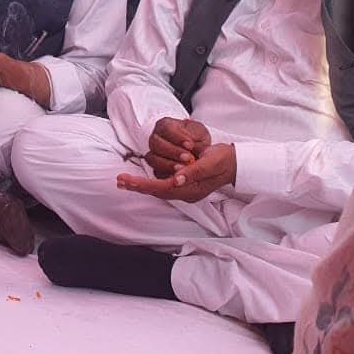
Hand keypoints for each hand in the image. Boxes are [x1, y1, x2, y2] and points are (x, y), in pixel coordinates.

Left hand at [118, 143, 236, 202]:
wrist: (234, 163)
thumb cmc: (222, 160)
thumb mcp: (210, 162)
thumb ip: (193, 171)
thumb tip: (176, 179)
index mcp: (192, 190)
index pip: (162, 188)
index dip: (144, 185)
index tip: (128, 180)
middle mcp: (186, 193)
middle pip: (157, 192)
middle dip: (138, 186)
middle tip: (119, 181)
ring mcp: (185, 191)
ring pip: (158, 190)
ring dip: (141, 185)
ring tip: (124, 181)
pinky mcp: (184, 185)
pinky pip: (163, 187)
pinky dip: (150, 183)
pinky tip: (140, 180)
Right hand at [144, 118, 211, 177]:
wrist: (197, 150)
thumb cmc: (196, 139)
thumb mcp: (201, 135)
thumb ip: (197, 141)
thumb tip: (195, 149)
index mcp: (165, 125)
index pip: (166, 128)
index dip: (177, 137)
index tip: (190, 145)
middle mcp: (156, 138)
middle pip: (156, 143)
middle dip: (172, 151)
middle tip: (188, 158)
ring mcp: (153, 153)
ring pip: (152, 158)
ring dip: (168, 164)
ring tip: (183, 169)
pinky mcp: (155, 167)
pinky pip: (155, 171)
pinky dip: (166, 174)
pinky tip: (177, 176)